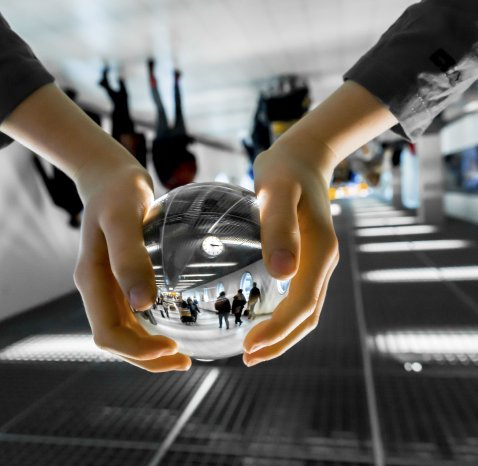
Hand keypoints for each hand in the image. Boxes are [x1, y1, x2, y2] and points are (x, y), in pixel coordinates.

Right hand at [0, 84, 190, 371]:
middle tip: (185, 361)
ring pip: (123, 330)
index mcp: (91, 279)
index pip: (108, 333)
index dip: (138, 351)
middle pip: (115, 339)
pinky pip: (130, 314)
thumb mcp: (123, 219)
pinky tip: (174, 324)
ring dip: (148, 348)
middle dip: (147, 358)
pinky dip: (149, 329)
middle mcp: (96, 288)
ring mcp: (105, 284)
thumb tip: (143, 304)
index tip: (173, 350)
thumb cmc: (118, 192)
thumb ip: (129, 257)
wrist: (110, 176)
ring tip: (182, 354)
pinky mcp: (117, 276)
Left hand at [242, 142, 338, 366]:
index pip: (302, 304)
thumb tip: (283, 273)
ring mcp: (318, 261)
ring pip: (307, 309)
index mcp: (320, 251)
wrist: (301, 156)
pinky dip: (283, 315)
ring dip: (283, 333)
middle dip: (280, 341)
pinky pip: (300, 295)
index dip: (278, 331)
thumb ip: (278, 227)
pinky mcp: (308, 258)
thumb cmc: (284, 171)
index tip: (248, 347)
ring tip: (252, 346)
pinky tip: (259, 315)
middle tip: (247, 356)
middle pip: (308, 316)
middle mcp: (324, 261)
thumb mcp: (276, 191)